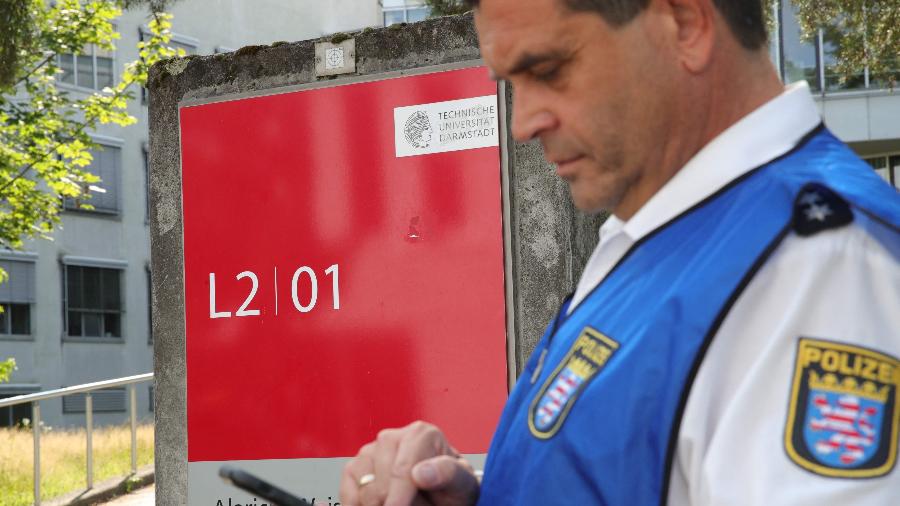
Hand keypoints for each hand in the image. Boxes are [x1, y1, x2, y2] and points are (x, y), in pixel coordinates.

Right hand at [340, 421, 479, 505]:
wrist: (442, 495)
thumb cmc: (452, 488)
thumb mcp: (462, 483)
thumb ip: (447, 474)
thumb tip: (422, 472)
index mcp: (421, 434)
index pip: (403, 471)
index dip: (399, 500)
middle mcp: (392, 437)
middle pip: (381, 486)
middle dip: (394, 505)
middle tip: (415, 505)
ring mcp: (370, 451)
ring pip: (365, 492)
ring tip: (402, 503)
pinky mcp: (355, 467)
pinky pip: (349, 493)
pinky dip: (359, 505)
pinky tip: (380, 505)